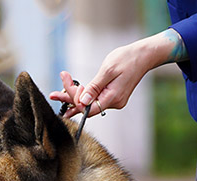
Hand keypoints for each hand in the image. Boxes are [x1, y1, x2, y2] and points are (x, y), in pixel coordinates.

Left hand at [49, 32, 184, 118]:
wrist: (142, 56)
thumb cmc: (126, 59)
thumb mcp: (108, 70)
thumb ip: (95, 87)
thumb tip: (83, 102)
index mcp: (113, 98)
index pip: (89, 108)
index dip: (73, 102)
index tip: (62, 92)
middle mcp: (114, 102)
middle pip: (87, 106)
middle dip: (70, 98)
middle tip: (54, 94)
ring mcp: (114, 100)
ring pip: (91, 102)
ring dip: (75, 95)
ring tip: (60, 88)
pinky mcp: (113, 96)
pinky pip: (96, 98)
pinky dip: (85, 94)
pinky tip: (74, 89)